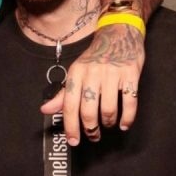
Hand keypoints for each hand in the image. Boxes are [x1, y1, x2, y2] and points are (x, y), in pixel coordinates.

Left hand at [41, 23, 144, 144]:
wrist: (118, 34)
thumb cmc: (95, 58)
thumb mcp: (76, 72)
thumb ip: (63, 94)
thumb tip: (45, 110)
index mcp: (76, 73)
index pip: (69, 105)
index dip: (70, 126)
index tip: (73, 141)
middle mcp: (92, 73)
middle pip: (88, 110)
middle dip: (90, 129)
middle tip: (93, 136)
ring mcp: (112, 74)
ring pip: (109, 109)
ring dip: (108, 123)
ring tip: (108, 124)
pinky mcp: (131, 74)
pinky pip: (130, 102)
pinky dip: (127, 118)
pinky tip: (124, 124)